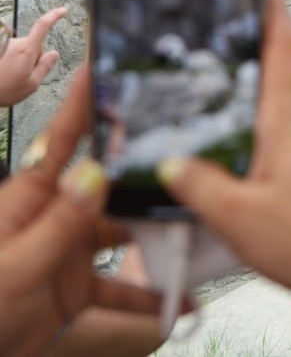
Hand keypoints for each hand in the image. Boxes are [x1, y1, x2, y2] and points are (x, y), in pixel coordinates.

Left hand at [0, 6, 66, 106]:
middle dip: (32, 58)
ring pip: (19, 49)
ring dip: (19, 60)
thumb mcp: (32, 84)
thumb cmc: (3, 91)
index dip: (54, 16)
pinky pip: (8, 51)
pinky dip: (8, 61)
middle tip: (24, 76)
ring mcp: (2, 44)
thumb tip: (54, 54)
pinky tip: (3, 72)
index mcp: (26, 50)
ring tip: (9, 77)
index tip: (62, 10)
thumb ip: (45, 67)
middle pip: (32, 45)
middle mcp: (13, 43)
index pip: (42, 26)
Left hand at [0, 73, 162, 355]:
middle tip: (186, 160)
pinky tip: (176, 300)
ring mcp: (65, 252)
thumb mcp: (16, 266)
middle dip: (147, 175)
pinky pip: (119, 286)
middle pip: (110, 185)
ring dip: (157, 237)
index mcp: (27, 199)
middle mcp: (52, 217)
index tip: (108, 70)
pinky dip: (148, 295)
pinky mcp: (73, 287)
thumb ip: (60, 224)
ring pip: (123, 233)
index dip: (85, 104)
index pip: (63, 140)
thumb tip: (96, 176)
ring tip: (194, 236)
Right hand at [156, 0, 290, 355]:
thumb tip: (171, 162)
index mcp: (289, 125)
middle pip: (279, 75)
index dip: (274, 11)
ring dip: (250, 95)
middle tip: (218, 29)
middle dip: (252, 48)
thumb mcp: (236, 216)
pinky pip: (279, 143)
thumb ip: (198, 185)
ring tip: (211, 89)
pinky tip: (230, 153)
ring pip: (278, 112)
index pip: (284, 51)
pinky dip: (254, 134)